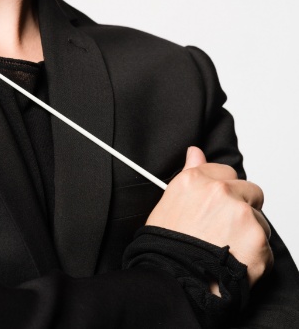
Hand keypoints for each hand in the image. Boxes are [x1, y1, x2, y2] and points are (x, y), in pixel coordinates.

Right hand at [146, 147, 272, 287]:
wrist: (174, 280)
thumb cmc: (166, 245)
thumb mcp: (169, 202)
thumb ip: (189, 173)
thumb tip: (195, 152)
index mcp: (196, 180)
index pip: (225, 173)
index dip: (223, 192)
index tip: (218, 208)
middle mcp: (221, 191)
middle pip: (250, 191)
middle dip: (243, 208)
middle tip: (227, 229)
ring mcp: (241, 214)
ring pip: (259, 220)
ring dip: (249, 234)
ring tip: (228, 251)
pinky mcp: (258, 239)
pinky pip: (265, 247)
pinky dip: (255, 258)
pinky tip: (235, 264)